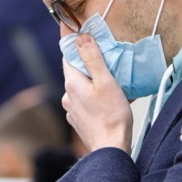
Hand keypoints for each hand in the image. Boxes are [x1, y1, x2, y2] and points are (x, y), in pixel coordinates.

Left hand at [61, 34, 131, 152]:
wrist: (111, 150)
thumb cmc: (112, 116)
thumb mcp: (105, 82)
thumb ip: (93, 59)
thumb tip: (81, 37)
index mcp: (72, 83)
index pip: (68, 55)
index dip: (75, 43)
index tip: (81, 31)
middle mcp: (67, 96)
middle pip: (76, 71)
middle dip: (89, 62)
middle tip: (106, 56)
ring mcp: (72, 110)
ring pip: (82, 87)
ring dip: (94, 80)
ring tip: (114, 80)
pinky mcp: (80, 121)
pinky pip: (86, 101)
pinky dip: (96, 96)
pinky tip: (111, 99)